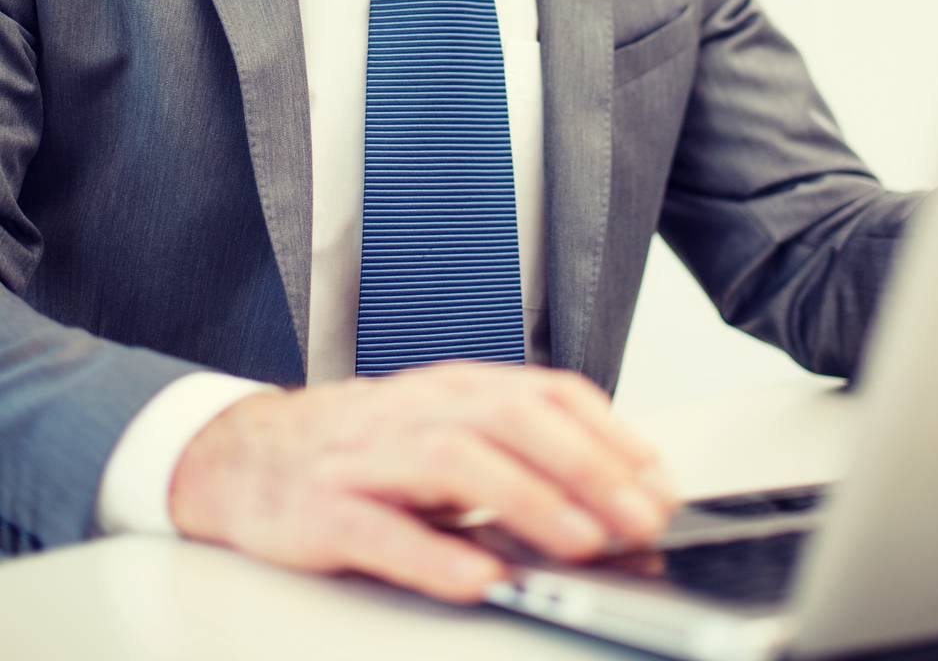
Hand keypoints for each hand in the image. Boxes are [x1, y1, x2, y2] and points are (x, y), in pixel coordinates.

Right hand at [168, 361, 678, 603]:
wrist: (248, 457)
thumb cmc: (365, 451)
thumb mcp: (445, 434)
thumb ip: (515, 454)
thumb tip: (610, 495)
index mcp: (457, 388)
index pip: (548, 391)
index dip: (611, 434)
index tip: (658, 481)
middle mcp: (419, 409)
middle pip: (513, 417)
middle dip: (587, 467)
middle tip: (638, 518)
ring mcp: (371, 457)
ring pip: (457, 461)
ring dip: (529, 500)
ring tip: (579, 542)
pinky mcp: (326, 510)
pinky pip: (385, 531)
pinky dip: (437, 555)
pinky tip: (479, 579)